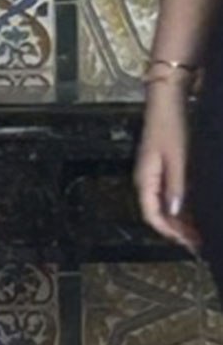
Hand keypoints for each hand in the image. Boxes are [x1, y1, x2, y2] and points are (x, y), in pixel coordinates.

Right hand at [134, 86, 201, 250]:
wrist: (167, 101)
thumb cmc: (170, 126)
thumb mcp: (177, 158)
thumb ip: (175, 187)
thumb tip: (175, 213)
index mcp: (145, 179)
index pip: (152, 215)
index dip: (170, 232)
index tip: (189, 244)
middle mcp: (147, 180)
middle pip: (158, 213)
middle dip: (177, 231)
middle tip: (199, 243)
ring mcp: (155, 174)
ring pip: (165, 206)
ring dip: (181, 220)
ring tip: (200, 232)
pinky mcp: (164, 168)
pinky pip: (170, 194)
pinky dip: (183, 206)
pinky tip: (197, 211)